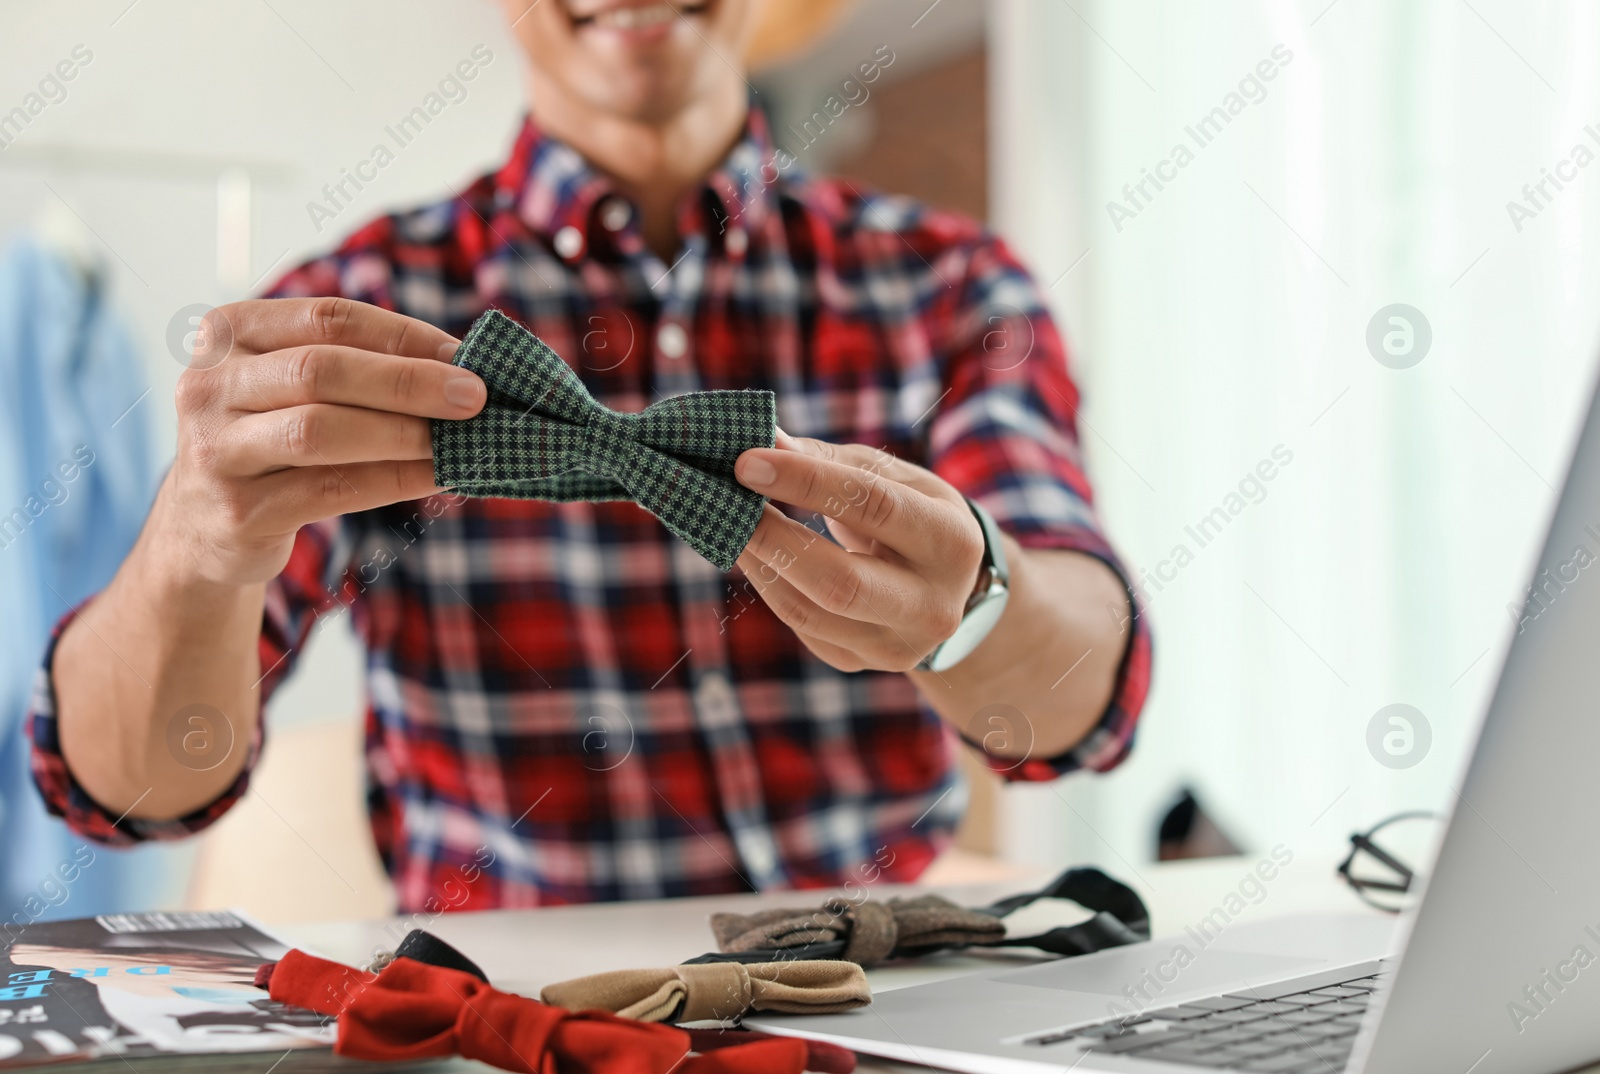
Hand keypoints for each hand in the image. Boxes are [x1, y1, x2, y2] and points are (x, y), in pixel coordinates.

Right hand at [159, 298, 484, 585]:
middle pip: (322, 370)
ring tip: (459, 438)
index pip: (328, 319)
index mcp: (228, 333)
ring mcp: (216, 450)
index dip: (404, 336)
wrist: (202, 526)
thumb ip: (357, 365)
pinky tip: (438, 475)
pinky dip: (395, 479)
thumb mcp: (290, 386)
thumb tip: (460, 365)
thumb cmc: (272, 439)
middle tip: (474, 396)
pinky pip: (331, 488)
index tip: (464, 356)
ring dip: (403, 432)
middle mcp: (209, 385)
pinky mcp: (238, 510)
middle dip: (409, 382)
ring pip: (321, 430)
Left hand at [733, 432, 985, 671]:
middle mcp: (932, 605)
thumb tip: (764, 439)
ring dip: (760, 563)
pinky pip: (801, 627)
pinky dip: (770, 586)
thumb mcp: (892, 478)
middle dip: (774, 538)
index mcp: (952, 542)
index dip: (806, 482)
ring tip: (730, 524)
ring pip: (809, 612)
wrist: (947, 588)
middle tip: (728, 500)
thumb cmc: (912, 514)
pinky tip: (755, 556)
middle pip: (840, 581)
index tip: (748, 462)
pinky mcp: (861, 664)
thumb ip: (829, 461)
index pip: (874, 507)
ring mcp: (896, 645)